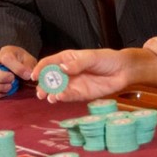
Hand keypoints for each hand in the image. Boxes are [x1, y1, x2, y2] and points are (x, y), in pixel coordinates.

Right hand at [0, 46, 36, 98]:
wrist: (20, 70)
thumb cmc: (24, 64)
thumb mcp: (30, 62)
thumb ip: (29, 67)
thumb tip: (28, 75)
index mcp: (5, 53)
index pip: (6, 58)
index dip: (17, 69)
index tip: (27, 76)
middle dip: (0, 77)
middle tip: (12, 80)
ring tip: (9, 88)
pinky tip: (5, 93)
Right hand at [32, 48, 150, 102]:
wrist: (123, 71)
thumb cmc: (107, 59)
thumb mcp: (91, 58)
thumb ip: (77, 64)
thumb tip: (63, 69)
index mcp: (66, 59)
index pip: (48, 63)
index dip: (39, 69)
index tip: (33, 76)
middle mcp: (67, 72)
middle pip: (50, 79)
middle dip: (43, 86)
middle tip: (40, 92)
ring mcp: (74, 84)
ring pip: (58, 90)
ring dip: (52, 94)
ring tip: (49, 97)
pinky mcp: (82, 94)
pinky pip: (70, 97)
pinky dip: (63, 98)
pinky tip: (59, 98)